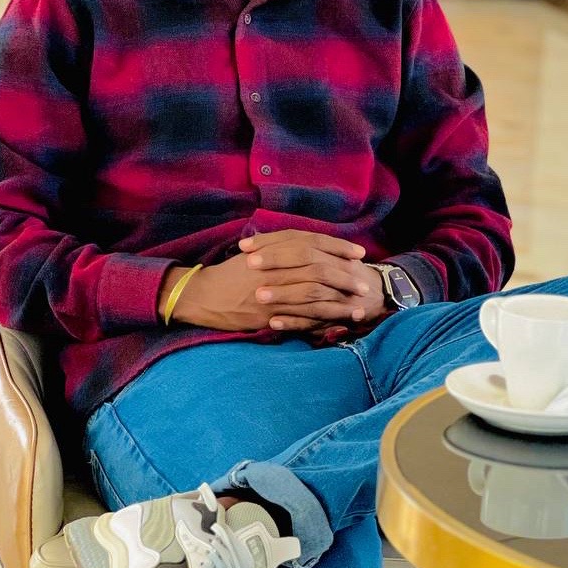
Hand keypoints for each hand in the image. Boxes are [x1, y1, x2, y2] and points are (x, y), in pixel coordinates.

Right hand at [160, 232, 385, 333]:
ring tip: (359, 307)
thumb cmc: (230, 273)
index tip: (358, 252)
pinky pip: (301, 317)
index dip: (338, 246)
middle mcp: (275, 268)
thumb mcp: (254, 251)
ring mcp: (274, 292)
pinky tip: (338, 324)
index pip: (313, 243)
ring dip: (340, 302)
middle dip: (345, 276)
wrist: (203, 294)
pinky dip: (322, 320)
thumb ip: (280, 245)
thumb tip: (309, 243)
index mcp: (273, 249)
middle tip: (364, 283)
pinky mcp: (269, 314)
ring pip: (314, 295)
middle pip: (319, 268)